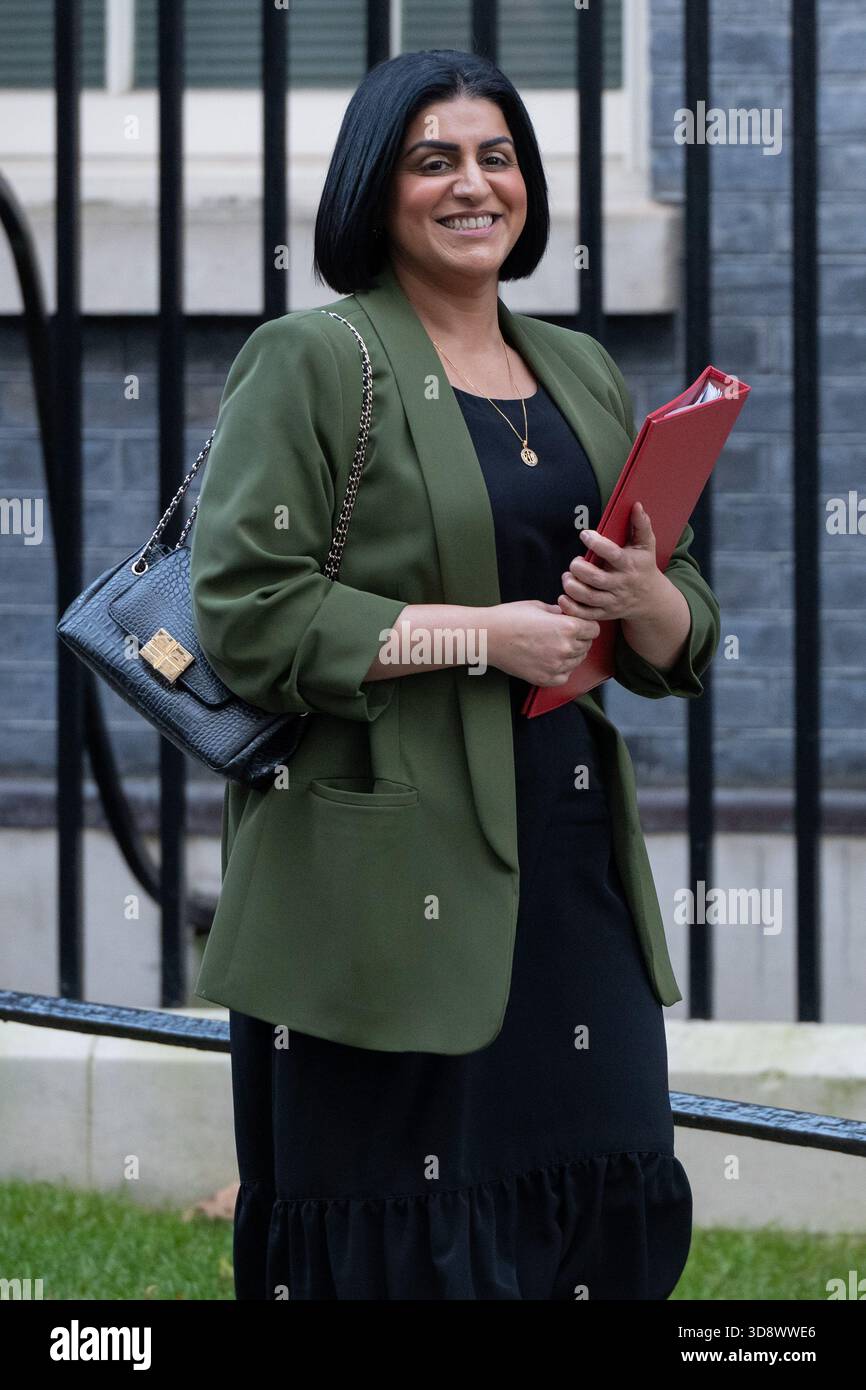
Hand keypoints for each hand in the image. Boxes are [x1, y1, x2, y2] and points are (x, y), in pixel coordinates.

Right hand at [488, 599, 600, 685]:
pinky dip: (561, 669)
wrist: (488, 637)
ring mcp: (556, 666)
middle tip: (561, 634)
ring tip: (552, 646)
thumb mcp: (539, 606)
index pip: (594, 629)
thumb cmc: (509, 618)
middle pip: (586, 645)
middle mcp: (566, 648)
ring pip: (577, 661)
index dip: (586, 625)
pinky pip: (565, 675)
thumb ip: (560, 613)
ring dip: (571, 654)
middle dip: (579, 639)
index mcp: (568, 627)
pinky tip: (549, 659)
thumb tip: (569, 615)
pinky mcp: (545, 679)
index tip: (577, 624)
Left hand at [557, 501, 664, 622]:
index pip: (614, 554)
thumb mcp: (647, 545)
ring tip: (567, 577)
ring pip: (589, 597)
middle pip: (597, 579)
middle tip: (574, 562)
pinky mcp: (604, 613)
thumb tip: (636, 505)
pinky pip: (585, 614)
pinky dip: (571, 608)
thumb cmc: (644, 566)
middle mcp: (620, 584)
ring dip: (573, 587)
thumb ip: (641, 525)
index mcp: (629, 565)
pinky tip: (563, 597)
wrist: (651, 599)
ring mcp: (612, 601)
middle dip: (580, 569)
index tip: (585, 534)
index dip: (598, 544)